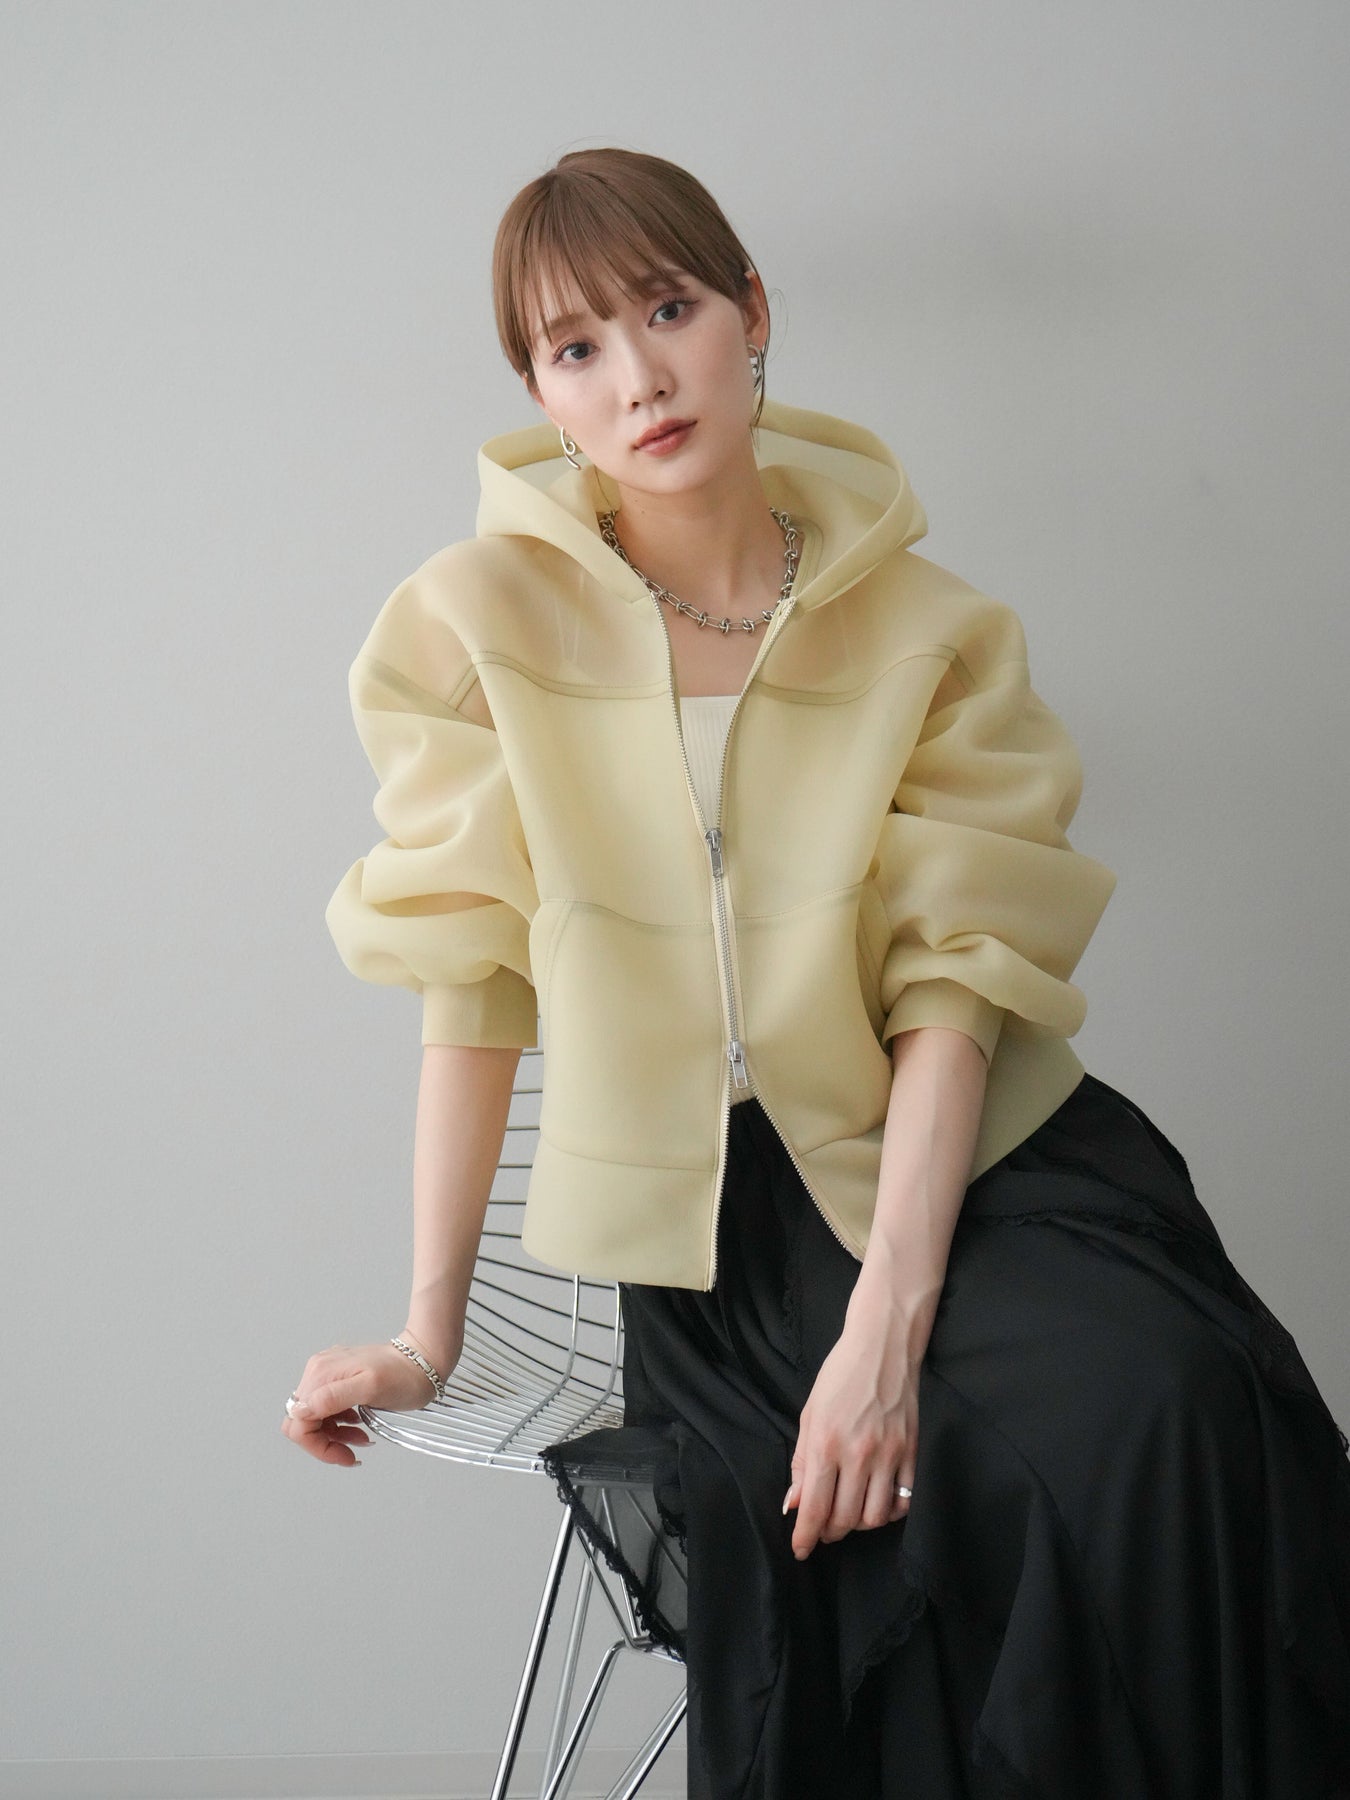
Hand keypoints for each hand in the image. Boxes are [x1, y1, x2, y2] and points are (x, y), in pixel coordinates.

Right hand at [280, 1334, 455, 1466]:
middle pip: (303, 1423)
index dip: (317, 1446)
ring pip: (315, 1420)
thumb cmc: (403, 1375)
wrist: (423, 1361)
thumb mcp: (369, 1388)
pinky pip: (327, 1411)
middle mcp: (318, 1373)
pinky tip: (359, 1426)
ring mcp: (327, 1376)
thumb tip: (300, 1411)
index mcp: (321, 1375)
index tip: (343, 1455)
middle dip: (325, 1442)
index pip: (298, 1423)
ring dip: (335, 1436)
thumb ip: (332, 1398)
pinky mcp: (338, 1380)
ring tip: (361, 1438)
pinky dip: (341, 1425)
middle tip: (353, 1449)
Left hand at [782, 1324, 918, 1558]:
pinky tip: (878, 1502)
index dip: (805, 1536)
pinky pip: (905, 1501)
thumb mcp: (810, 1414)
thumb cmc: (840, 1375)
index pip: (815, 1506)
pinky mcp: (913, 1452)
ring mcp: (890, 1454)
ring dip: (859, 1525)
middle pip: (845, 1518)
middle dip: (830, 1532)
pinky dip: (891, 1512)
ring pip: (876, 1517)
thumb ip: (802, 1462)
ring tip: (849, 1514)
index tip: (800, 1550)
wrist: (883, 1346)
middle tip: (823, 1527)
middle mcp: (859, 1453)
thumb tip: (793, 1504)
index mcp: (827, 1442)